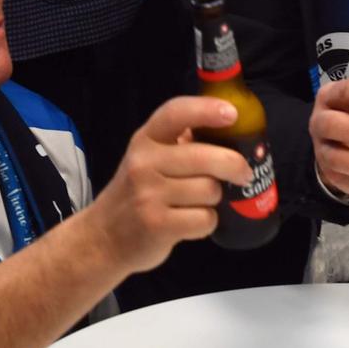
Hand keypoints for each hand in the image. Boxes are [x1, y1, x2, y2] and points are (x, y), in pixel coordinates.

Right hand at [85, 96, 252, 272]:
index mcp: (145, 139)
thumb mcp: (148, 158)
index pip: (175, 113)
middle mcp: (144, 163)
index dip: (206, 109)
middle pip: (205, 157)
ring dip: (215, 199)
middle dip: (234, 165)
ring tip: (200, 202)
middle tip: (244, 173)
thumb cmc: (137, 192)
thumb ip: (179, 143)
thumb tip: (227, 130)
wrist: (104, 237)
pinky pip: (205, 219)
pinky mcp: (158, 226)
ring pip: (210, 190)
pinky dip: (207, 223)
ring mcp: (149, 195)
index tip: (232, 113)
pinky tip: (193, 221)